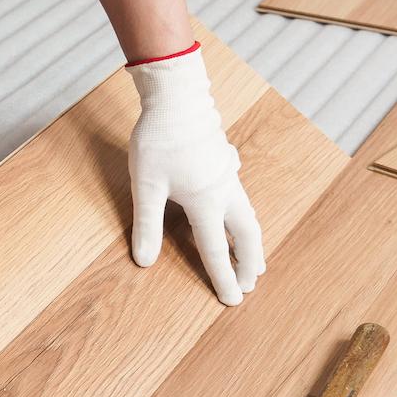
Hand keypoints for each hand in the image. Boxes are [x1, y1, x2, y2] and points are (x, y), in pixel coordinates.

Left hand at [126, 44, 264, 304]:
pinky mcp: (225, 161)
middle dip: (249, 261)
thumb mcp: (147, 186)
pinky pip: (240, 196)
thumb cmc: (160, 139)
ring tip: (252, 258)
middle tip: (252, 282)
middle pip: (246, 235)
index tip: (234, 300)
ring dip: (249, 240)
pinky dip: (241, 215)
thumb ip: (147, 225)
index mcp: (207, 202)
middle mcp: (225, 191)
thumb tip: (144, 261)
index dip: (224, 278)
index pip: (216, 250)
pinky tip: (234, 211)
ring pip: (247, 215)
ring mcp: (229, 175)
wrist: (178, 96)